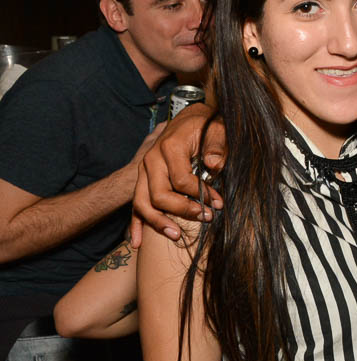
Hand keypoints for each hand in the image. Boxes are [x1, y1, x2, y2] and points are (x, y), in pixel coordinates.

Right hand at [130, 104, 226, 244]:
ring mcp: (144, 171)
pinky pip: (135, 205)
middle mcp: (151, 160)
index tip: (217, 203)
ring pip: (143, 203)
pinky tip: (137, 242)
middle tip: (206, 217)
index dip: (200, 195)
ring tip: (176, 235)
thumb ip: (216, 146)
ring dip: (158, 222)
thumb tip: (214, 165)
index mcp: (169, 147)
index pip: (181, 180)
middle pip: (159, 195)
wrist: (190, 118)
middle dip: (182, 210)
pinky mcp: (143, 180)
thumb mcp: (217, 130)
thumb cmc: (205, 126)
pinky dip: (135, 225)